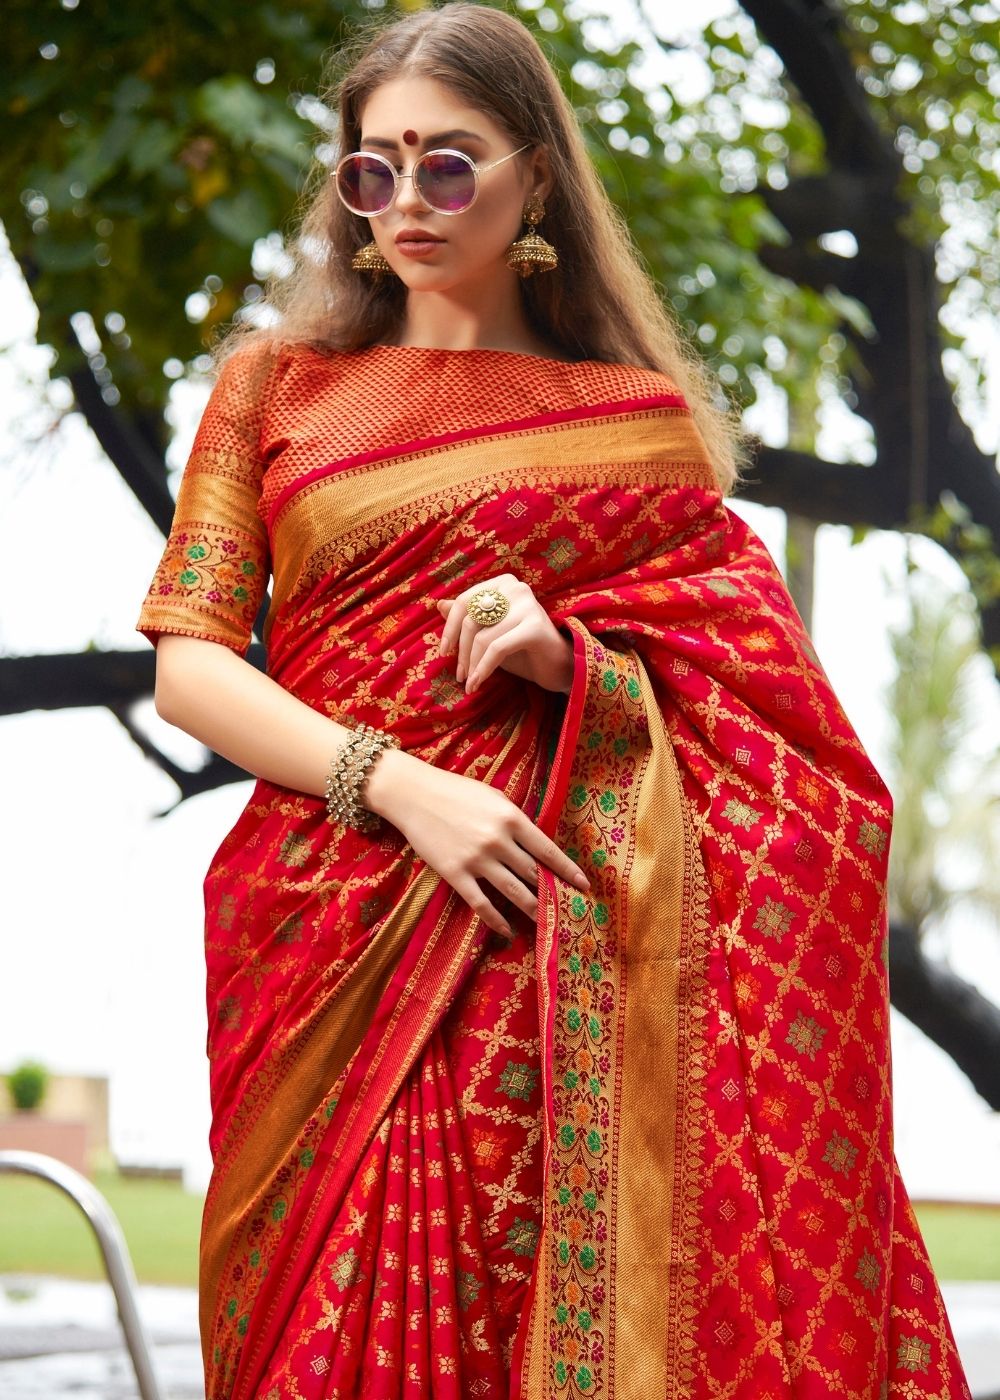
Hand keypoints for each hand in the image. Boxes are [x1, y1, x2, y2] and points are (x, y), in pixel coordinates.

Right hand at [364, 749, 590, 939]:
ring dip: (533, 909)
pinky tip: (508, 930)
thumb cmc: (456, 791)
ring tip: (546, 924)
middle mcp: (498, 840)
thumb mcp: (493, 797)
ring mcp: (477, 859)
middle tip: (567, 909)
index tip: (584, 886)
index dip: (568, 870)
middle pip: (533, 874)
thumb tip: (535, 845)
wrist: (414, 795)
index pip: (548, 850)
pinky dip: (497, 919)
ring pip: (514, 891)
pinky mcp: (455, 873)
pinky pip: (481, 903)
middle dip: (552, 893)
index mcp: (511, 818)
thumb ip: (514, 821)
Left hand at [436, 573, 573, 695]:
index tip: (444, 652)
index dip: (450, 629)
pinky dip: (484, 668)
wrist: (559, 667)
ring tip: (470, 683)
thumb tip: (439, 605)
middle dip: (461, 651)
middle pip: (471, 619)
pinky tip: (478, 683)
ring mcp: (527, 605)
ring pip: (483, 637)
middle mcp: (515, 588)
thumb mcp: (490, 632)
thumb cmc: (523, 649)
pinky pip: (497, 648)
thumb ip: (467, 618)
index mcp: (502, 584)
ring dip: (472, 665)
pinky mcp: (535, 626)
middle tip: (459, 675)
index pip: (464, 602)